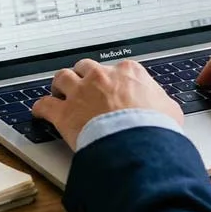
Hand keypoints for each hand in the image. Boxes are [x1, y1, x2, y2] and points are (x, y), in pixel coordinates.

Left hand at [32, 58, 183, 150]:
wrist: (137, 143)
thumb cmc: (155, 128)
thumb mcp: (170, 110)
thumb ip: (162, 104)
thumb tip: (165, 109)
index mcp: (128, 72)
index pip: (116, 69)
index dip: (112, 80)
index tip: (111, 87)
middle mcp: (101, 77)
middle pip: (85, 68)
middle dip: (84, 77)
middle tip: (83, 87)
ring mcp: (80, 93)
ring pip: (62, 78)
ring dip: (60, 85)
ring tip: (59, 92)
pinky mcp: (65, 113)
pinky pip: (45, 105)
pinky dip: (41, 109)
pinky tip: (40, 112)